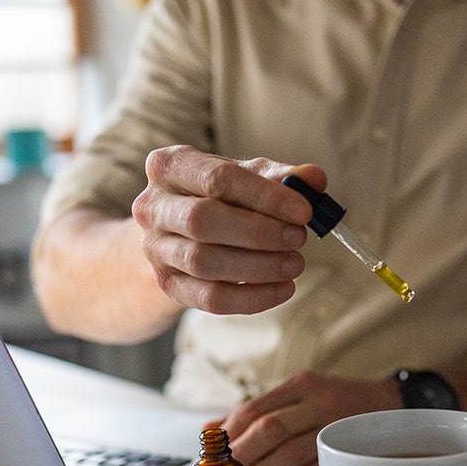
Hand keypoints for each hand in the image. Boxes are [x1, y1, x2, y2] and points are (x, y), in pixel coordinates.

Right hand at [131, 145, 325, 314]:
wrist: (178, 234)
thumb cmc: (218, 197)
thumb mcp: (247, 177)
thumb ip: (281, 176)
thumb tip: (314, 178)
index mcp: (169, 166)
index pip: (218, 178)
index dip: (265, 196)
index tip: (303, 211)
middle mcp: (152, 206)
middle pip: (202, 220)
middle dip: (258, 233)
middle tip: (298, 238)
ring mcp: (155, 249)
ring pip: (204, 262)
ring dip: (258, 266)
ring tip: (295, 263)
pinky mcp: (168, 285)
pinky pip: (210, 298)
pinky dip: (252, 297)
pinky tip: (282, 289)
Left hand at [208, 371, 401, 465]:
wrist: (395, 405)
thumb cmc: (338, 401)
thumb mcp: (299, 394)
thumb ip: (257, 410)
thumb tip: (209, 429)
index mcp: (302, 385)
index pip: (256, 408)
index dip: (230, 432)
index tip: (211, 452)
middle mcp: (318, 403)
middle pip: (270, 429)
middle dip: (241, 455)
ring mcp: (335, 428)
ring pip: (289, 453)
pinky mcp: (347, 454)